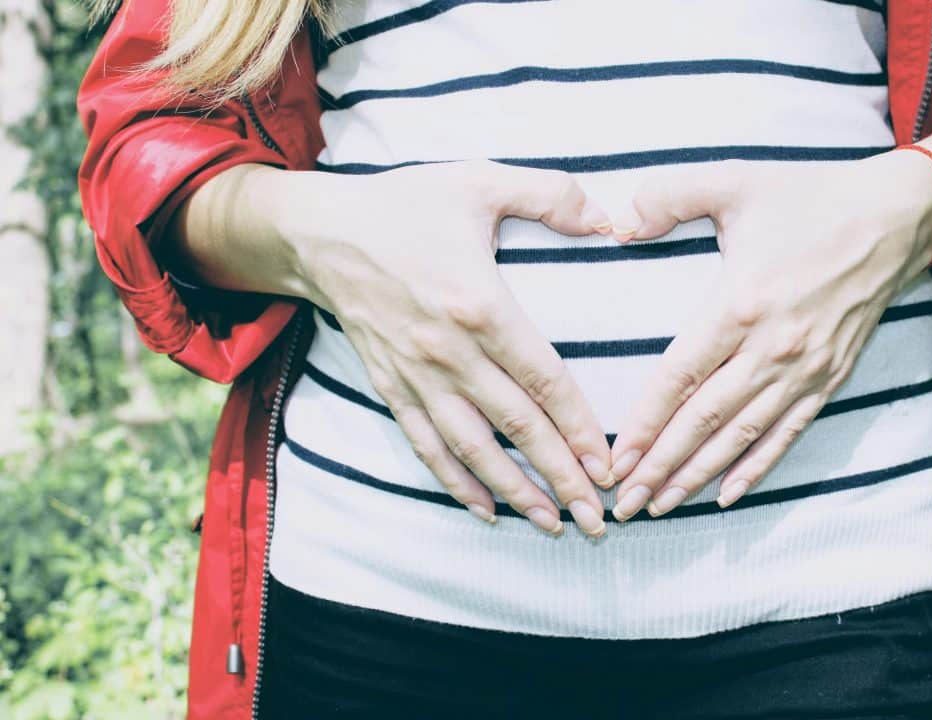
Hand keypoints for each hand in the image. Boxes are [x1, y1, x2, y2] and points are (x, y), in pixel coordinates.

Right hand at [280, 160, 616, 536]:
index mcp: (479, 305)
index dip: (577, 426)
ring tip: (553, 524)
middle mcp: (449, 352)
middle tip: (597, 518)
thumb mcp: (480, 180)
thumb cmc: (407, 204)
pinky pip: (427, 446)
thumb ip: (550, 194)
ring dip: (514, 492)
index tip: (608, 464)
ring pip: (472, 448)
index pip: (543, 379)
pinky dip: (455, 483)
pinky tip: (486, 511)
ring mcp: (417, 376)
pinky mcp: (392, 388)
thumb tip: (609, 218)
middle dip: (560, 476)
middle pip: (516, 426)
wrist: (321, 233)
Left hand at [607, 152, 931, 519]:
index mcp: (740, 304)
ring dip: (699, 476)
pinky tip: (727, 496)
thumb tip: (615, 221)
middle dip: (661, 465)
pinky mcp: (830, 378)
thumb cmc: (809, 199)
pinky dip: (756, 468)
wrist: (895, 218)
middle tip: (624, 503)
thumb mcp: (734, 181)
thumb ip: (669, 197)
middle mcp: (772, 347)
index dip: (645, 423)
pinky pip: (787, 433)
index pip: (679, 378)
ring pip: (741, 436)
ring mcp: (804, 369)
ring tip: (661, 505)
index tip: (616, 458)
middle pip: (704, 420)